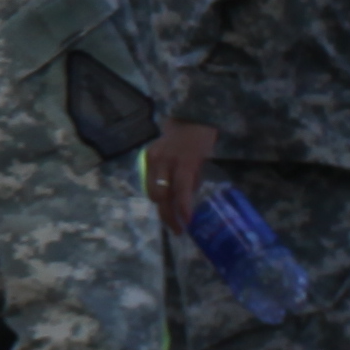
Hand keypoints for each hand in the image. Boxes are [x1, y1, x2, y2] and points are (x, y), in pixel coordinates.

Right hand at [146, 120, 216, 234]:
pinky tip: (165, 200)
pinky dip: (156, 193)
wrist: (186, 120)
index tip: (187, 223)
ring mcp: (152, 158)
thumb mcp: (203, 162)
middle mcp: (165, 161)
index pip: (181, 190)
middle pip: (161, 195)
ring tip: (171, 218)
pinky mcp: (146, 157)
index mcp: (184, 162)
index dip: (183, 209)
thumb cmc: (201, 142)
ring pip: (151, 191)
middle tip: (178, 229)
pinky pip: (148, 181)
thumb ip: (193, 180)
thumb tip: (187, 201)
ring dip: (161, 207)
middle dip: (168, 215)